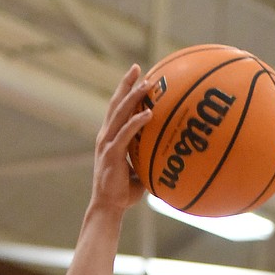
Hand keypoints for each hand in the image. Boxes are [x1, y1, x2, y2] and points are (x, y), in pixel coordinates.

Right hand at [90, 65, 152, 212]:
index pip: (117, 109)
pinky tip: (149, 113)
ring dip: (133, 96)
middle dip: (126, 84)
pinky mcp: (112, 154)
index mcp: (110, 138)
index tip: (136, 76)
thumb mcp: (138, 172)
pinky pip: (126, 133)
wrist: (109, 207)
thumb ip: (148, 160)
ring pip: (120, 113)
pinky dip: (137, 122)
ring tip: (147, 83)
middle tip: (138, 67)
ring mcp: (107, 143)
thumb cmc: (123, 193)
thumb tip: (167, 159)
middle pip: (116, 103)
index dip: (125, 91)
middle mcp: (106, 136)